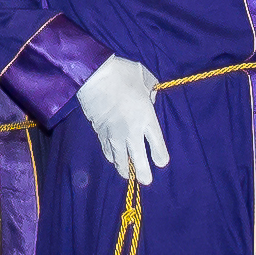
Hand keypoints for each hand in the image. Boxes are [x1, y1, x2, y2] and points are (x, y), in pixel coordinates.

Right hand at [75, 55, 167, 187]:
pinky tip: (113, 159)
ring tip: (127, 174)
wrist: (94, 75)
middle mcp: (131, 131)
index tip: (161, 162)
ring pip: (120, 160)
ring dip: (125, 169)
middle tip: (146, 181)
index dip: (160, 157)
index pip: (157, 145)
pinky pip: (107, 151)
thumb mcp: (146, 79)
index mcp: (146, 118)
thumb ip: (152, 92)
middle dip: (143, 173)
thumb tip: (150, 99)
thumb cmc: (123, 74)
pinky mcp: (99, 133)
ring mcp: (114, 135)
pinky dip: (111, 157)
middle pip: (139, 159)